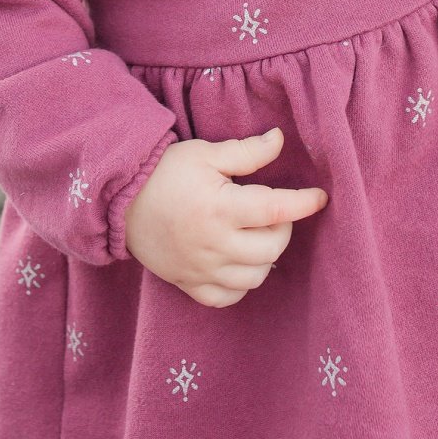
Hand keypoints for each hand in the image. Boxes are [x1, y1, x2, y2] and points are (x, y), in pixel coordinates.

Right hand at [123, 128, 326, 308]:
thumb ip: (246, 152)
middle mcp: (212, 244)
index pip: (275, 209)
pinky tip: (240, 262)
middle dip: (284, 228)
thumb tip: (280, 140)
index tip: (320, 197)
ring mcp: (199, 268)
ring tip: (258, 235)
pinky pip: (224, 299)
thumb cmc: (164, 173)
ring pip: (253, 278)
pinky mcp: (186, 282)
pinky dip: (240, 286)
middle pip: (271, 248)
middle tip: (275, 212)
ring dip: (266, 257)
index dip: (303, 203)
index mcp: (220, 208)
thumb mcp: (205, 154)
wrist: (117, 202)